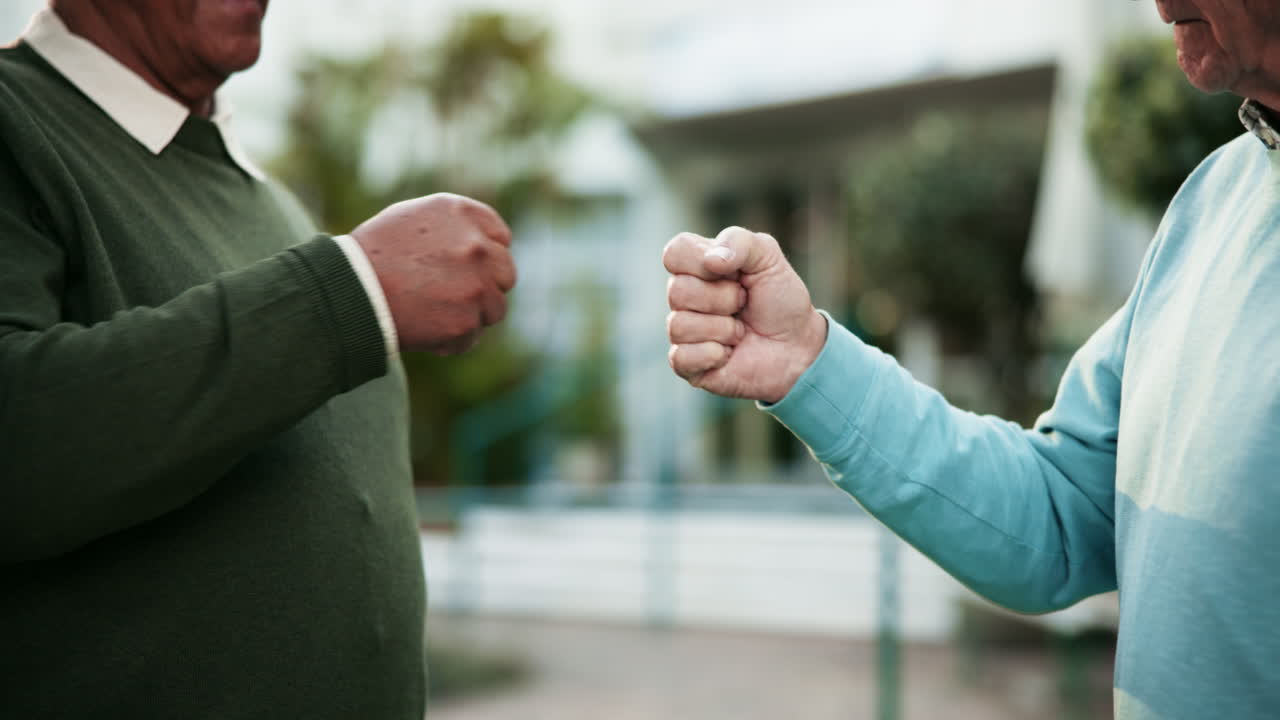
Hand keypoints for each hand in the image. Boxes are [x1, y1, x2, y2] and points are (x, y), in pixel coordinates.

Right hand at [351, 193, 516, 354]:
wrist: (348, 292)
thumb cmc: (373, 255)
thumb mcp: (412, 218)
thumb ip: (455, 226)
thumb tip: (490, 242)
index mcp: (463, 214)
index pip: (501, 238)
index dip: (486, 256)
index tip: (468, 268)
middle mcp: (476, 246)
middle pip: (505, 274)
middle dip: (484, 286)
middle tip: (449, 296)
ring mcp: (475, 285)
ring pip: (494, 309)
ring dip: (471, 315)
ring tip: (434, 315)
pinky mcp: (466, 320)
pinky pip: (472, 336)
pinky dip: (453, 340)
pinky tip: (426, 331)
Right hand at [663, 227, 826, 403]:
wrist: (798, 345)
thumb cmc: (780, 299)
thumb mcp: (769, 257)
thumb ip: (739, 241)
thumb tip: (711, 260)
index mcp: (697, 265)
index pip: (674, 253)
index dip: (701, 262)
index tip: (732, 272)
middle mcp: (684, 297)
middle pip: (677, 291)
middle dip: (723, 299)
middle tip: (743, 303)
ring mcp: (683, 331)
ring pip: (679, 325)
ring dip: (723, 329)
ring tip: (739, 331)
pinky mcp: (687, 364)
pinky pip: (681, 357)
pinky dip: (714, 355)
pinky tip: (729, 353)